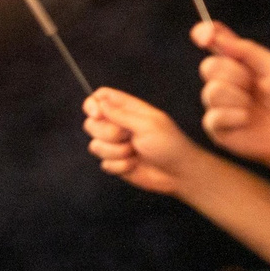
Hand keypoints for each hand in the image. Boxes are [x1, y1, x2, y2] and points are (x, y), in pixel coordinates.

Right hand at [83, 87, 203, 198]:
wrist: (178, 172)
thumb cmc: (169, 144)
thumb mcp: (147, 124)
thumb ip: (121, 114)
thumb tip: (100, 102)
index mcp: (129, 110)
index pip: (101, 97)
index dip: (93, 104)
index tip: (97, 115)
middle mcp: (119, 125)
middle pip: (92, 123)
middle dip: (107, 133)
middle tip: (127, 136)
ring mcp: (116, 145)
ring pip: (95, 146)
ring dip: (115, 152)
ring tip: (135, 152)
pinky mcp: (115, 162)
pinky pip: (104, 163)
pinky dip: (119, 166)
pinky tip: (134, 165)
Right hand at [196, 21, 269, 216]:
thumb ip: (247, 50)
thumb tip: (218, 37)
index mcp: (240, 63)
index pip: (216, 43)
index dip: (206, 34)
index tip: (204, 34)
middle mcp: (226, 82)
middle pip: (209, 66)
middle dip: (234, 74)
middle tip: (254, 85)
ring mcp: (219, 104)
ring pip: (211, 91)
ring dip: (237, 97)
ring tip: (254, 107)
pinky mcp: (216, 127)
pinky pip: (213, 115)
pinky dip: (234, 116)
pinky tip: (248, 121)